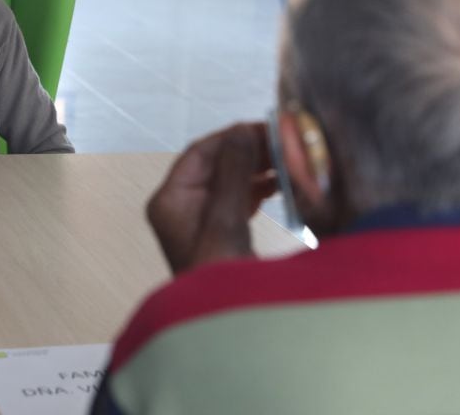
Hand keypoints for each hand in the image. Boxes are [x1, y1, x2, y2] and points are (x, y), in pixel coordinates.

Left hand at [147, 122, 277, 274]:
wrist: (222, 329)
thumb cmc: (217, 278)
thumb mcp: (226, 222)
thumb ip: (234, 175)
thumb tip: (243, 131)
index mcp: (170, 200)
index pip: (200, 153)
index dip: (233, 137)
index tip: (267, 129)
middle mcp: (180, 206)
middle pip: (216, 164)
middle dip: (249, 152)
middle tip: (286, 144)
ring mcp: (199, 220)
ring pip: (229, 181)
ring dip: (257, 169)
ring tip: (289, 161)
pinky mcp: (218, 234)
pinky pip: (237, 200)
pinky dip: (258, 189)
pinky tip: (283, 184)